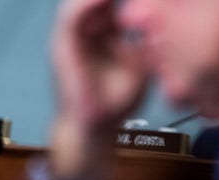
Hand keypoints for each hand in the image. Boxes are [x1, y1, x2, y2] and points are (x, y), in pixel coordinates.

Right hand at [50, 0, 147, 177]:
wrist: (95, 128)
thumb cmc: (114, 103)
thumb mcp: (140, 63)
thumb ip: (144, 39)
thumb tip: (157, 19)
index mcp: (100, 35)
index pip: (108, 2)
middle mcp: (82, 33)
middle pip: (92, 0)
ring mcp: (69, 39)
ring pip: (78, 2)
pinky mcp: (62, 47)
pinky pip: (70, 16)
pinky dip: (87, 3)